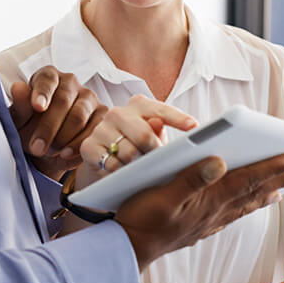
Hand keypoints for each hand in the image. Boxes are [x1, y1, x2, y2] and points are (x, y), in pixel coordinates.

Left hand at [7, 67, 103, 178]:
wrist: (46, 147)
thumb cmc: (29, 127)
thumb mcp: (20, 119)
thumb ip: (20, 105)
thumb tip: (18, 87)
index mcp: (47, 76)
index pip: (47, 79)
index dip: (42, 93)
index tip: (37, 107)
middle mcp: (70, 82)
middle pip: (63, 101)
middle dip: (48, 127)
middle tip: (36, 147)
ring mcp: (88, 97)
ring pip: (79, 117)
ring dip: (62, 138)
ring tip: (49, 151)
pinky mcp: (102, 114)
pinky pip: (94, 129)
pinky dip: (78, 144)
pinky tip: (65, 153)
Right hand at [74, 97, 196, 188]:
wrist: (105, 165)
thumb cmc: (138, 150)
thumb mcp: (154, 141)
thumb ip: (163, 134)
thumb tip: (174, 128)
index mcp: (139, 106)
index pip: (160, 110)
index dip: (178, 118)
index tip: (194, 127)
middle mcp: (118, 113)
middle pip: (144, 134)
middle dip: (156, 153)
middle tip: (161, 165)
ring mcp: (101, 129)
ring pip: (128, 152)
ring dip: (138, 167)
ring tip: (141, 172)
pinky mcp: (88, 146)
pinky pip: (111, 164)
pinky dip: (121, 173)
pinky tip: (123, 176)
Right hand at [116, 154, 283, 269]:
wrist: (128, 250)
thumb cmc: (140, 219)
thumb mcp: (159, 196)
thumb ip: (189, 178)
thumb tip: (219, 161)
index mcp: (207, 199)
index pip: (246, 179)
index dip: (271, 167)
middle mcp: (213, 211)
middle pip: (252, 191)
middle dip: (279, 178)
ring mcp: (208, 222)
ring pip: (245, 204)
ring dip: (268, 192)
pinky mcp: (200, 228)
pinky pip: (233, 215)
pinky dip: (248, 207)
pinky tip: (252, 205)